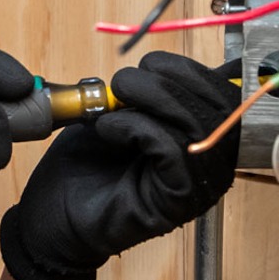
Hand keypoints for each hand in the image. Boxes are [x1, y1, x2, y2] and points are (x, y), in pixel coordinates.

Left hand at [0, 51, 239, 279]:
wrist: (54, 216)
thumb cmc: (87, 165)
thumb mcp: (119, 113)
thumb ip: (145, 92)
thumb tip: (156, 65)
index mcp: (202, 137)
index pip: (224, 96)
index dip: (191, 71)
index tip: (151, 62)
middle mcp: (209, 163)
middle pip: (216, 109)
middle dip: (167, 83)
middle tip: (123, 83)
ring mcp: (197, 186)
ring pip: (196, 128)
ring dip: (151, 101)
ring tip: (112, 103)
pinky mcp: (176, 202)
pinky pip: (174, 152)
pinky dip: (139, 129)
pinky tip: (109, 130)